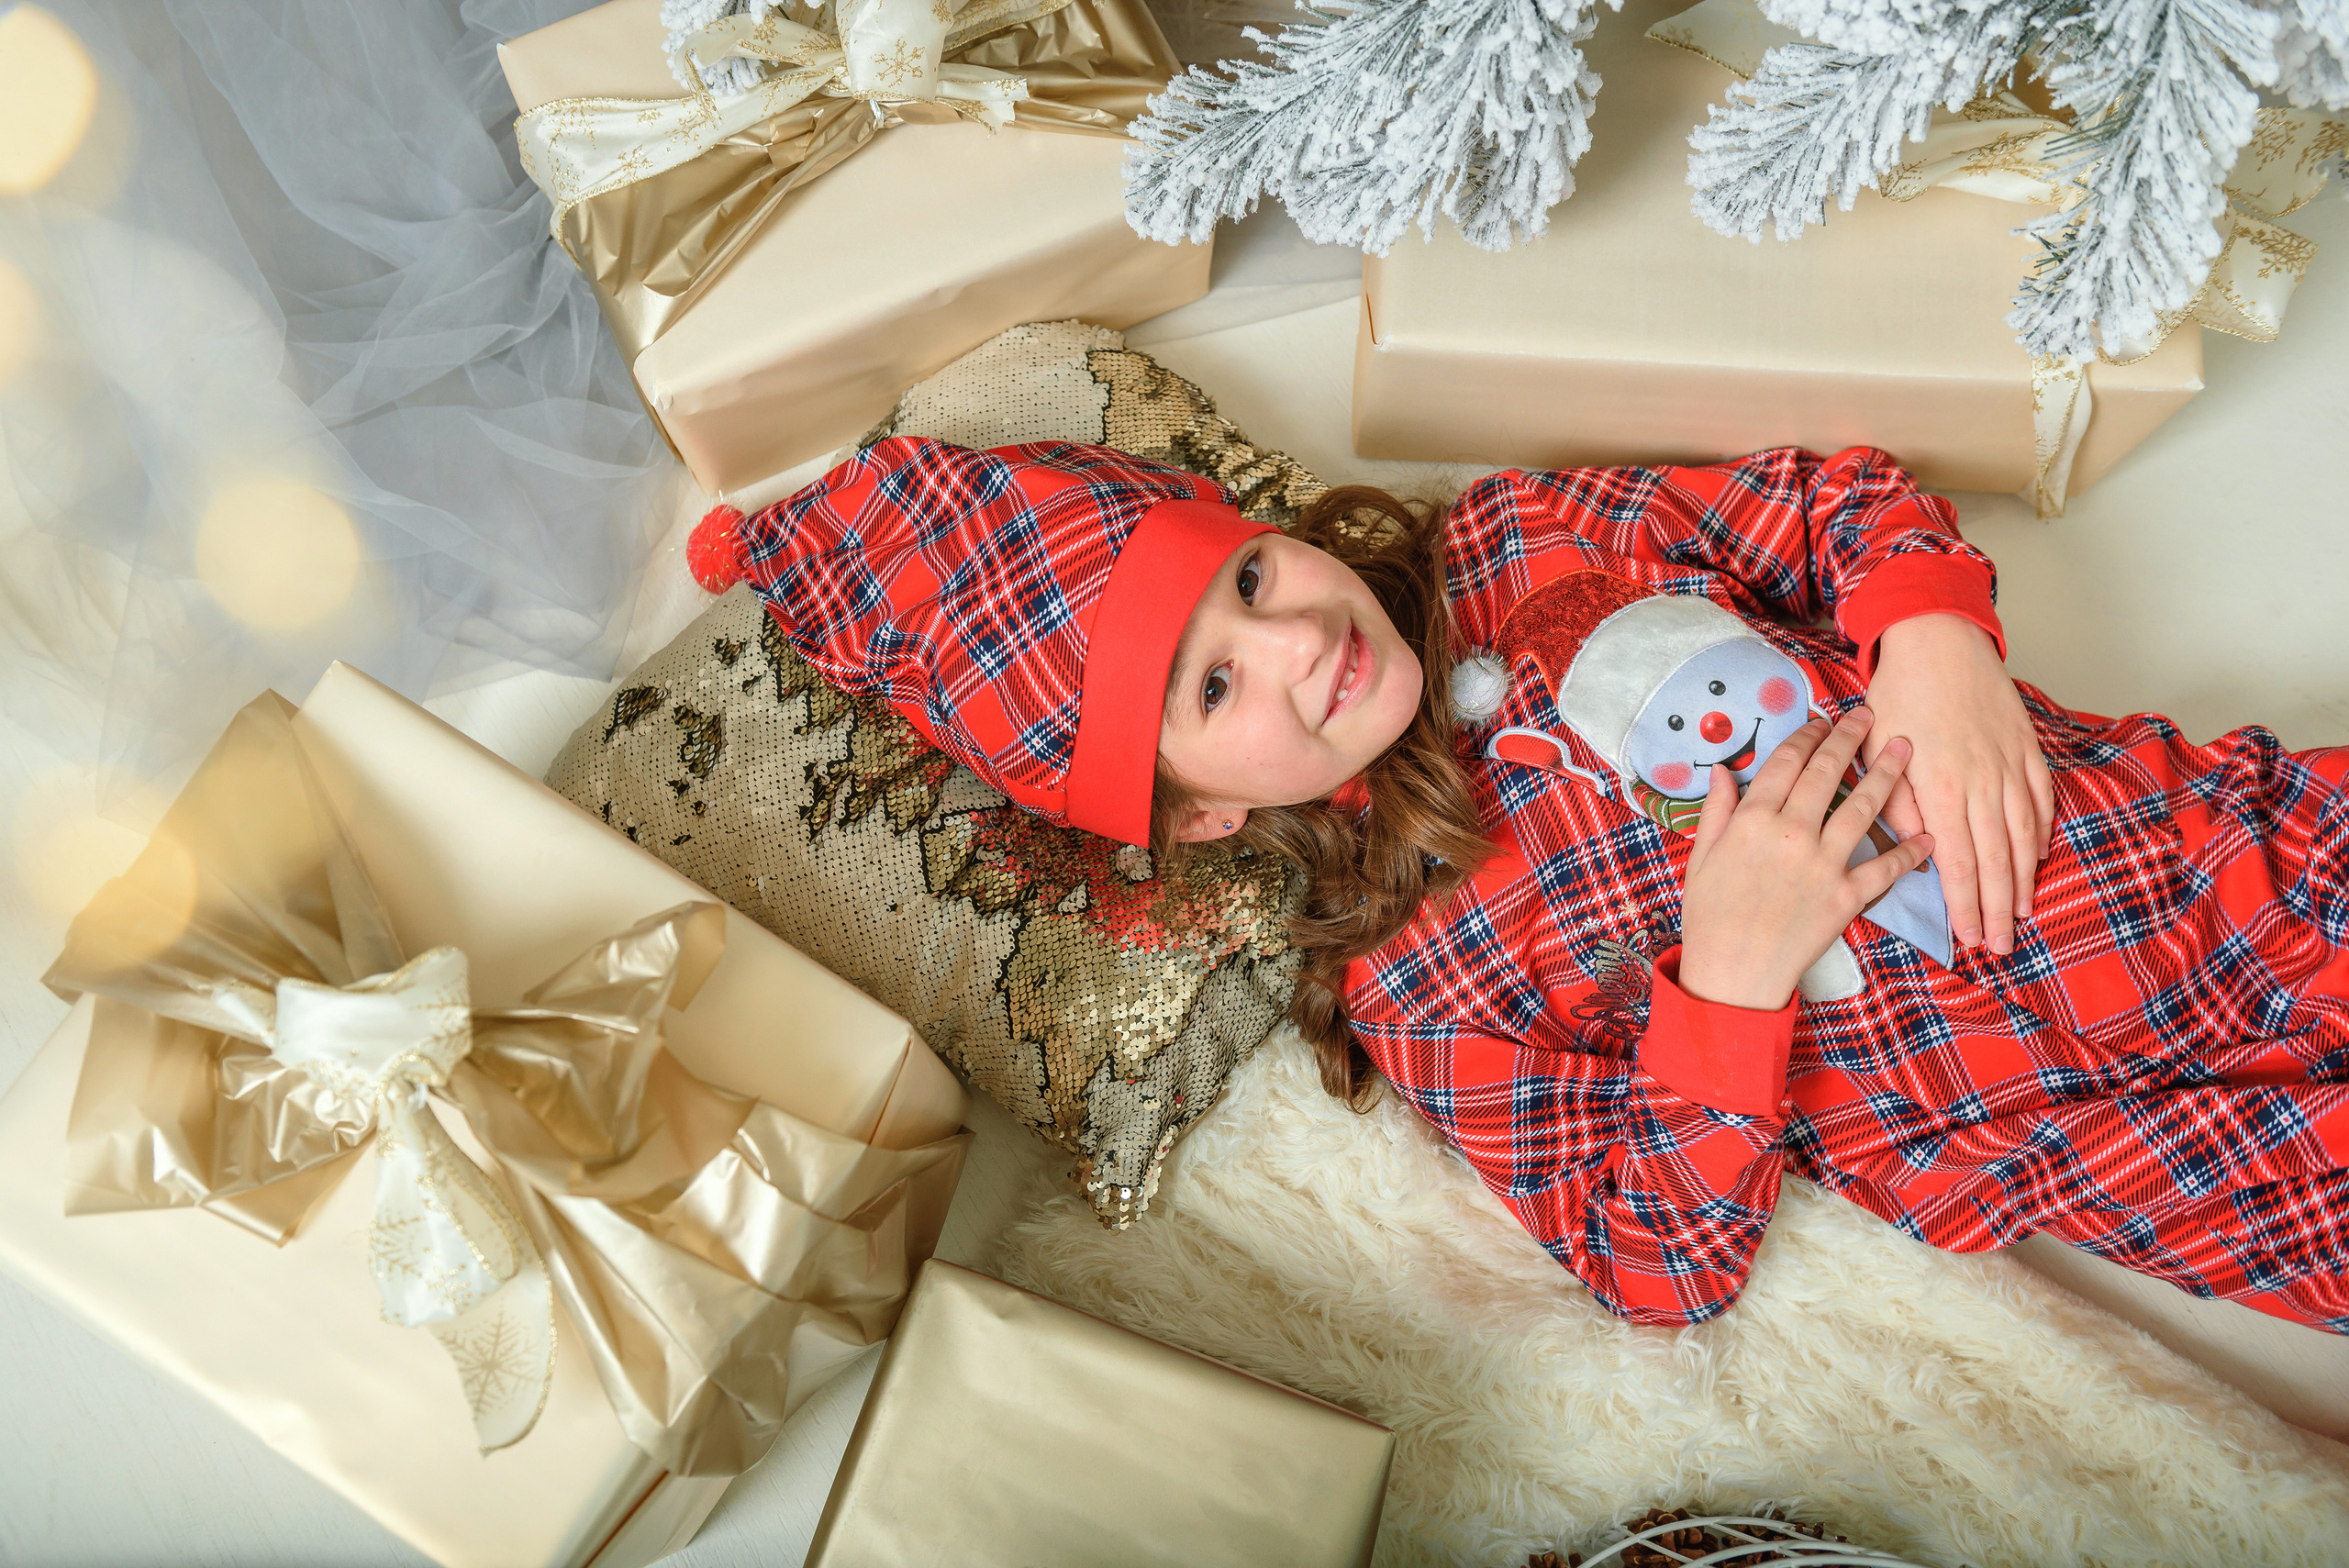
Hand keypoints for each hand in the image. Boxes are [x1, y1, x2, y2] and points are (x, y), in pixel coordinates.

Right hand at [1677, 709, 1933, 1010]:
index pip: (1787, 761)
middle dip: (1851, 737)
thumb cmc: (1710, 917)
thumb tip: (1724, 770)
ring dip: (1888, 775)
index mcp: (1753, 819)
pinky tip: (1928, 836)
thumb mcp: (1701, 857)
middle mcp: (1792, 833)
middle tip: (1870, 716)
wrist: (1732, 974)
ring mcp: (1823, 864)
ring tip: (1904, 750)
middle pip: (1828, 772)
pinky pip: (1884, 867)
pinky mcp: (1846, 896)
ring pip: (1863, 807)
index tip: (1822, 720)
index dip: (1808, 735)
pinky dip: (1909, 852)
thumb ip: (1717, 810)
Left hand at [1864, 615, 2053, 956]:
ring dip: (2021, 879)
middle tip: (2001, 946)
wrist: (1939, 638)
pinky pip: (2040, 799)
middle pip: (1993, 858)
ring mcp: (2008, 765)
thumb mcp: (1877, 749)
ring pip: (2021, 834)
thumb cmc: (1899, 693)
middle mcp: (1980, 782)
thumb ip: (1894, 802)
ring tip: (2020, 913)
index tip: (1971, 938)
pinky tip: (2037, 857)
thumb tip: (1914, 847)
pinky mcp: (2026, 748)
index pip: (1955, 861)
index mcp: (1938, 787)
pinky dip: (2041, 831)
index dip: (1965, 904)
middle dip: (1996, 908)